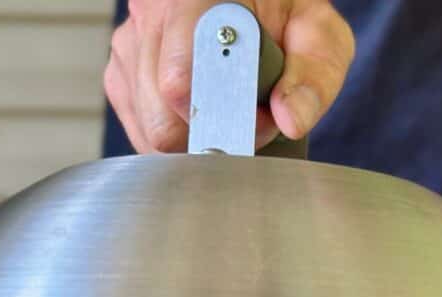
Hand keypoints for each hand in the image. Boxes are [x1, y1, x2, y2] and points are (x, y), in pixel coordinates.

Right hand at [105, 0, 354, 153]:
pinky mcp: (123, 70)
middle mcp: (153, 12)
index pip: (180, 78)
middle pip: (163, 114)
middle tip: (251, 117)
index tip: (258, 117)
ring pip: (150, 127)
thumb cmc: (286, 15)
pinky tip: (204, 116)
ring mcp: (132, 41)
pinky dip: (175, 137)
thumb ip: (313, 79)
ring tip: (230, 110)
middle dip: (211, 133)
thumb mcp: (319, 38)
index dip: (220, 115)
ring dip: (195, 137)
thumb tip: (290, 120)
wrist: (257, 3)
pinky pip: (140, 129)